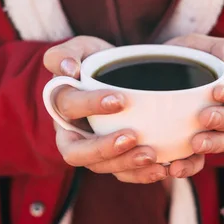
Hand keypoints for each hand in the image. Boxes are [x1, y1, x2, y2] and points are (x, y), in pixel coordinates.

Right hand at [43, 36, 167, 182]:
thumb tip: (69, 69)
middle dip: (103, 148)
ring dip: (125, 164)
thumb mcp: (80, 48)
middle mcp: (71, 132)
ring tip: (151, 155)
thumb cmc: (95, 61)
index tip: (119, 99)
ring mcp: (91, 150)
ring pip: (100, 167)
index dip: (91, 106)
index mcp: (61, 104)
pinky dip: (141, 175)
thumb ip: (64, 54)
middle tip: (132, 137)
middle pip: (76, 152)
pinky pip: (122, 174)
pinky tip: (163, 169)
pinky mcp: (113, 159)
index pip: (69, 107)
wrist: (118, 76)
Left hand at [163, 34, 223, 178]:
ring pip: (221, 143)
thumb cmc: (178, 56)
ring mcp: (209, 131)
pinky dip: (188, 166)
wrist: (147, 74)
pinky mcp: (189, 148)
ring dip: (211, 145)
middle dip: (222, 120)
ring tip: (194, 144)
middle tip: (204, 117)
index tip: (217, 91)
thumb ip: (219, 48)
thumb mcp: (195, 44)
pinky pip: (196, 162)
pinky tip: (174, 167)